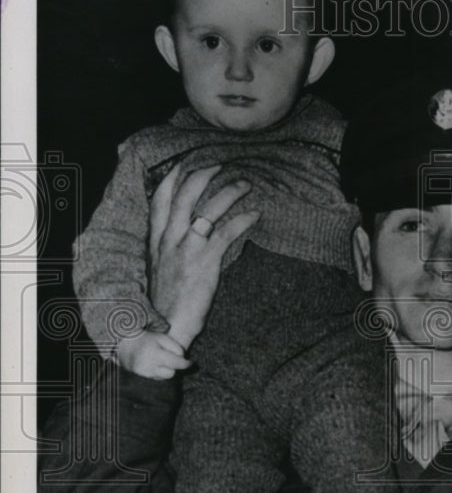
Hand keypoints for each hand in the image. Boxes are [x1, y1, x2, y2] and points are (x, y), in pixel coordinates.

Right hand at [116, 330, 191, 379]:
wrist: (125, 344)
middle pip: (171, 373)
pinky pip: (157, 378)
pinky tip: (155, 363)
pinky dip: (159, 372)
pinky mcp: (141, 376)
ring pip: (164, 377)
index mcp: (155, 353)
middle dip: (175, 367)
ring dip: (167, 370)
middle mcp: (148, 365)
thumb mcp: (162, 338)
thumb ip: (175, 347)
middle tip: (174, 359)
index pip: (176, 363)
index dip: (186, 364)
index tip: (191, 363)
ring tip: (162, 360)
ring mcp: (144, 372)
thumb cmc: (147, 339)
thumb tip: (183, 358)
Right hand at [148, 165, 259, 349]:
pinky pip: (226, 232)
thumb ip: (168, 248)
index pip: (160, 198)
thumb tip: (187, 232)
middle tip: (221, 164)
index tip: (187, 162)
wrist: (164, 330)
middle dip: (203, 174)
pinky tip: (255, 214)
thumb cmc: (166, 303)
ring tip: (245, 183)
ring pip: (207, 209)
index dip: (173, 176)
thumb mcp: (160, 269)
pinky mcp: (204, 263)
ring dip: (229, 191)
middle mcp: (168, 240)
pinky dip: (243, 219)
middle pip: (184, 194)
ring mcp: (185, 250)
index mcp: (155, 240)